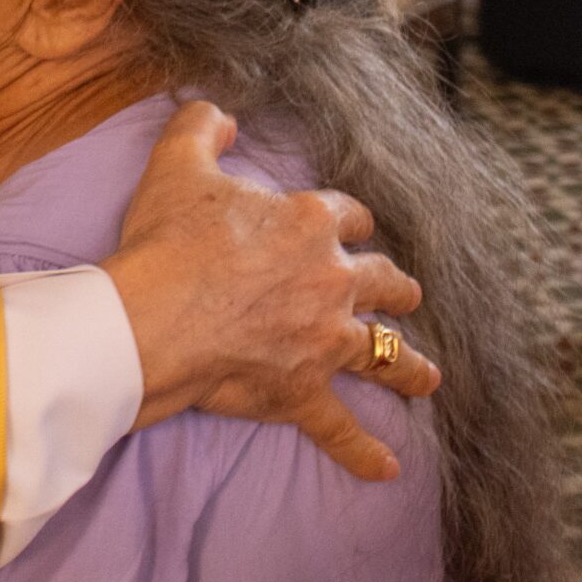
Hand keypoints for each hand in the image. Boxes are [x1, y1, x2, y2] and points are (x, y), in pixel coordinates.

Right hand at [103, 102, 439, 482]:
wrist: (152, 317)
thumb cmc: (167, 241)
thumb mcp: (178, 163)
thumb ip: (203, 127)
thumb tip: (221, 113)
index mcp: (310, 224)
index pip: (347, 216)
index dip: (348, 221)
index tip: (350, 227)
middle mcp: (331, 281)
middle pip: (382, 281)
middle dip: (396, 287)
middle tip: (406, 293)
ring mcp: (324, 341)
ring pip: (385, 352)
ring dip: (410, 364)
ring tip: (430, 377)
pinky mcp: (303, 392)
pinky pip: (341, 427)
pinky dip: (363, 451)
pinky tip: (387, 469)